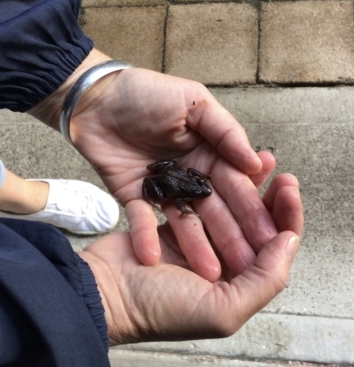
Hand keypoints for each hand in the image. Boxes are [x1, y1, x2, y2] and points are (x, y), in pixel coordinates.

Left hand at [30, 49, 270, 279]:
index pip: (234, 185)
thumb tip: (255, 162)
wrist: (98, 98)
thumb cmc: (148, 93)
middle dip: (230, 236)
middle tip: (244, 265)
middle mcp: (190, 176)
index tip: (268, 236)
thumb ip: (225, 132)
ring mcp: (163, 190)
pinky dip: (146, 237)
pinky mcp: (135, 198)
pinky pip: (142, 220)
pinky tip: (152, 258)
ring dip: (194, 245)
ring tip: (207, 273)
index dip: (250, 209)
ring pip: (181, 221)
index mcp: (209, 154)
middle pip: (213, 209)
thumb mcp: (194, 102)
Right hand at [79, 174, 302, 344]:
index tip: (288, 188)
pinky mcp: (168, 226)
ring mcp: (192, 243)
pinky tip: (223, 170)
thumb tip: (290, 239)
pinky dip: (208, 188)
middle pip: (251, 225)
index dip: (286, 218)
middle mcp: (218, 262)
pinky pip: (193, 204)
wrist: (105, 295)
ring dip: (243, 187)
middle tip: (280, 172)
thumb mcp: (222, 310)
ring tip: (259, 163)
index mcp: (235, 284)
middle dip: (268, 198)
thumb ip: (265, 279)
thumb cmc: (160, 308)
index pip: (272, 249)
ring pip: (225, 209)